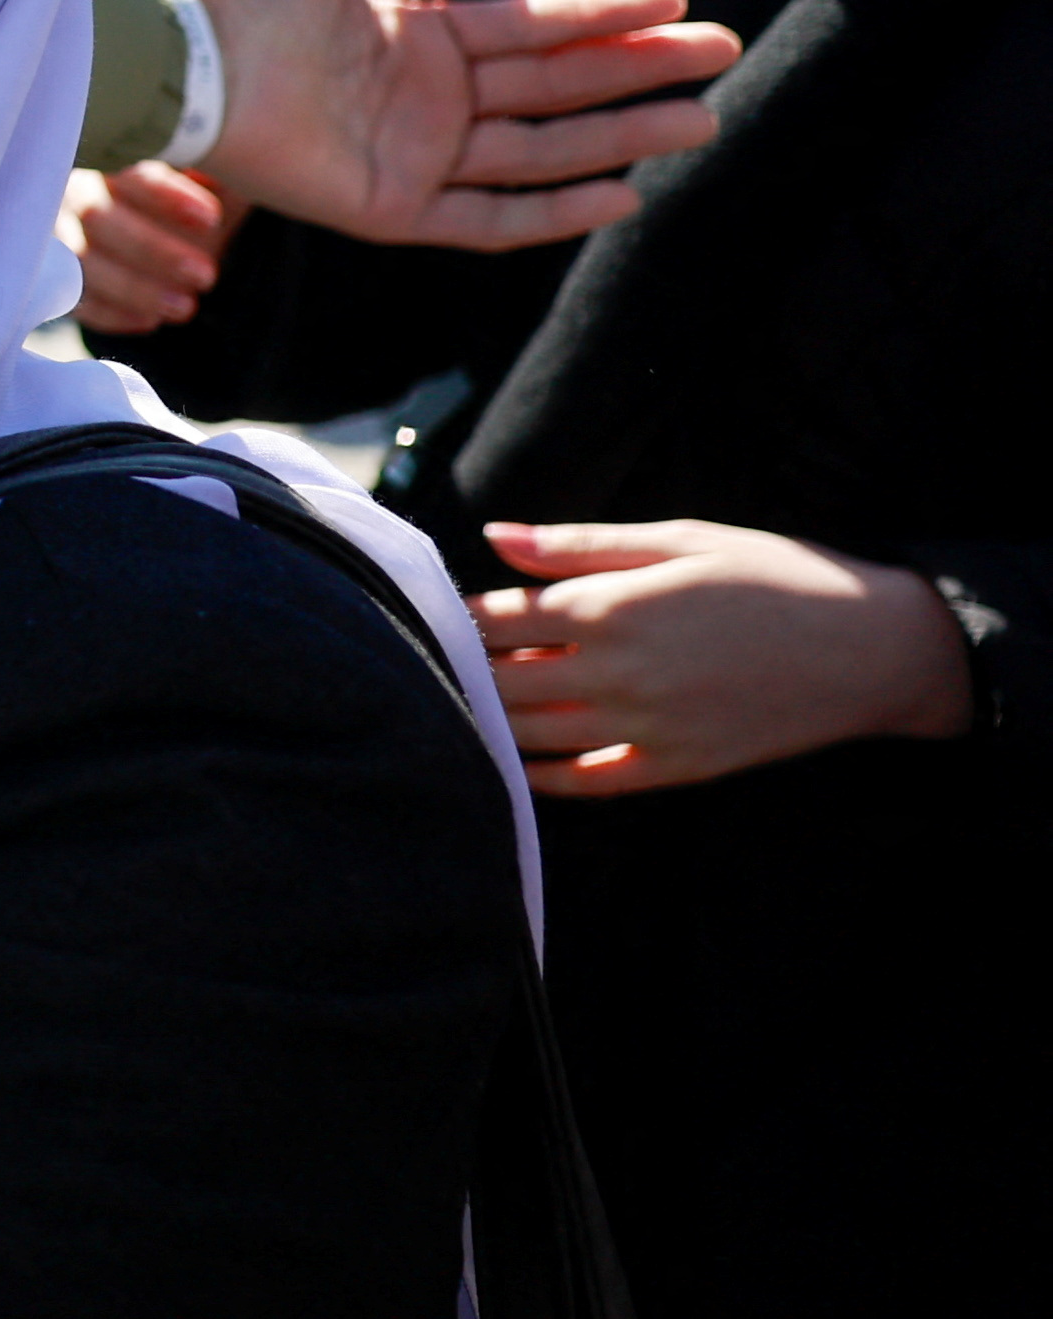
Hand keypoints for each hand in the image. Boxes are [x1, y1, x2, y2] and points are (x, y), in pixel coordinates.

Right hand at [64, 159, 238, 335]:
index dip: (167, 195)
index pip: (130, 170)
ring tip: (186, 308)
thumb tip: (249, 174)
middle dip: (153, 250)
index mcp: (112, 157)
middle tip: (206, 276)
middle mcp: (72, 191)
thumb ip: (222, 174)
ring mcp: (53, 235)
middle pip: (98, 216)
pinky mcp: (51, 278)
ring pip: (80, 261)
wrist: (147, 238)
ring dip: (133, 287)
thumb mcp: (208, 179)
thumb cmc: (184, 201)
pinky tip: (151, 321)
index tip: (212, 218)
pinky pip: (72, 298)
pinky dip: (110, 313)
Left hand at [187, 0, 738, 249]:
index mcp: (419, 39)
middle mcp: (429, 101)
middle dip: (640, 72)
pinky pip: (489, 216)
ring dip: (620, 135)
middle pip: (557, 86)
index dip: (604, 15)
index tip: (677, 2)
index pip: (535, 28)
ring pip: (542, 148)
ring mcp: (417, 157)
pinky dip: (554, 211)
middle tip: (721, 56)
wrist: (186, 65)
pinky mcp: (393, 208)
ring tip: (699, 119)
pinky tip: (620, 193)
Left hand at [474, 519, 975, 793]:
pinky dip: (540, 775)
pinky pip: (586, 782)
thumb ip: (578, 545)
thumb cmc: (777, 576)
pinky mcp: (676, 768)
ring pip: (529, 732)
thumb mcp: (679, 539)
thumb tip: (494, 537)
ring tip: (466, 700)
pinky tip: (517, 761)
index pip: (494, 617)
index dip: (459, 611)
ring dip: (489, 717)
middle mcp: (616, 674)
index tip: (442, 604)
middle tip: (445, 655)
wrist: (875, 648)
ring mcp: (644, 728)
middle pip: (500, 679)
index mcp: (610, 609)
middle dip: (465, 665)